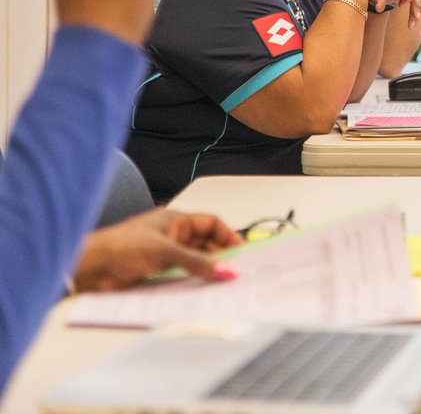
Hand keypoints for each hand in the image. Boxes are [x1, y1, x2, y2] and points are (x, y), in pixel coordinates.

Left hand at [73, 208, 243, 292]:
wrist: (88, 267)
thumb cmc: (121, 247)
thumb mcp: (166, 252)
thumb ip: (198, 263)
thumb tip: (226, 271)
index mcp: (175, 220)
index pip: (211, 223)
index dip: (228, 235)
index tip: (241, 251)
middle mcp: (172, 235)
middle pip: (205, 243)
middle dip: (220, 255)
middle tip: (235, 270)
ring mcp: (163, 253)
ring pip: (194, 259)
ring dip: (206, 269)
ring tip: (221, 282)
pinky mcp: (155, 271)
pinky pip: (182, 273)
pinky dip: (192, 280)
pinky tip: (200, 289)